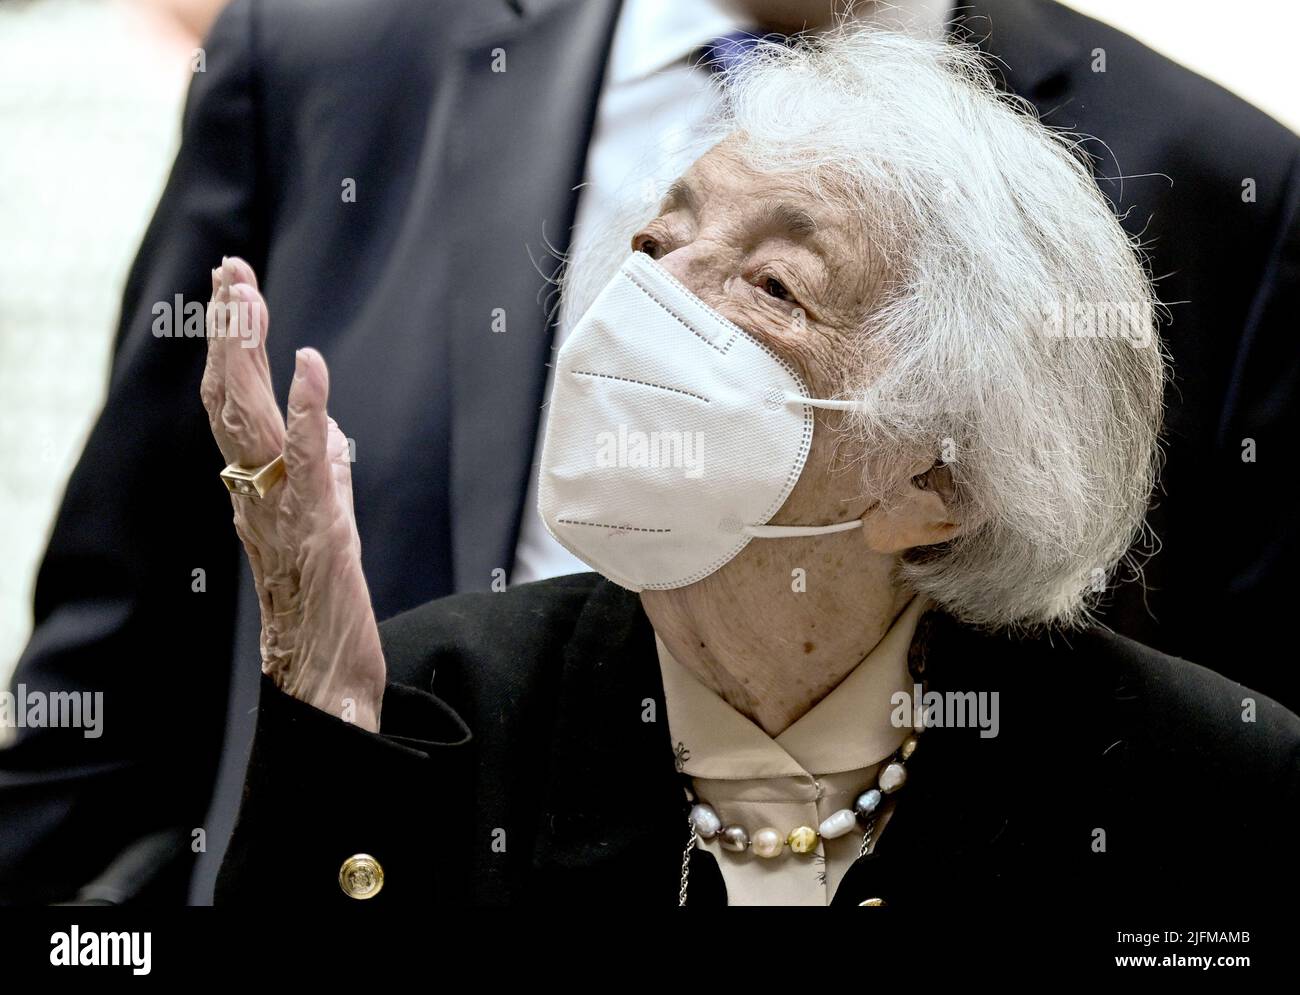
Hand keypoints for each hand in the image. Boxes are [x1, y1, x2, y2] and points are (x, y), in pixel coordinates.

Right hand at [199, 257, 384, 730]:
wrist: (323, 678)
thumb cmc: (322, 606)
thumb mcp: (326, 521)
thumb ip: (322, 469)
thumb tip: (328, 427)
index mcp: (257, 488)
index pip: (235, 404)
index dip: (233, 347)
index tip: (234, 290)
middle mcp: (258, 492)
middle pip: (232, 399)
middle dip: (231, 331)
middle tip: (230, 271)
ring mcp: (283, 507)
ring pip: (252, 418)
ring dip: (250, 353)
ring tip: (248, 295)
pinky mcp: (319, 525)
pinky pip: (307, 458)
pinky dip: (307, 407)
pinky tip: (310, 363)